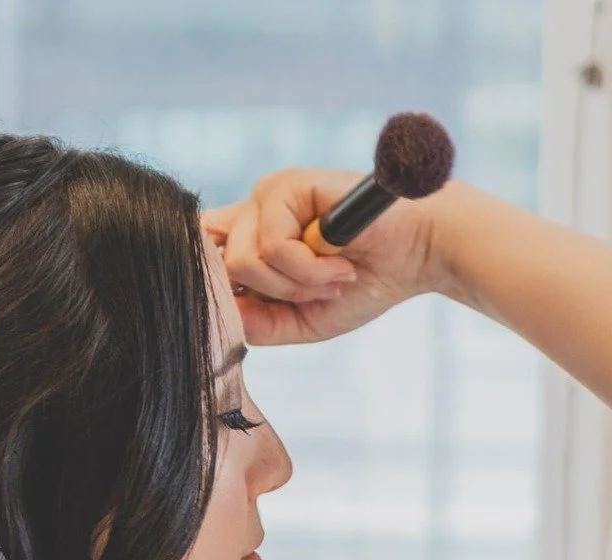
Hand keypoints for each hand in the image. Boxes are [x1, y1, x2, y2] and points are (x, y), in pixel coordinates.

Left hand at [204, 168, 453, 345]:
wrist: (415, 256)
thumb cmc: (361, 285)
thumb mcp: (296, 321)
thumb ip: (252, 322)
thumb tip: (215, 314)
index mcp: (248, 241)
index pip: (197, 256)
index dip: (203, 285)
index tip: (242, 309)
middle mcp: (251, 215)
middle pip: (216, 272)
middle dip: (273, 296)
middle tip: (319, 289)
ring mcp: (267, 197)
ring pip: (241, 263)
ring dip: (294, 283)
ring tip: (332, 273)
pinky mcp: (287, 186)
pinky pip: (271, 247)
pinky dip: (307, 268)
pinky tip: (338, 258)